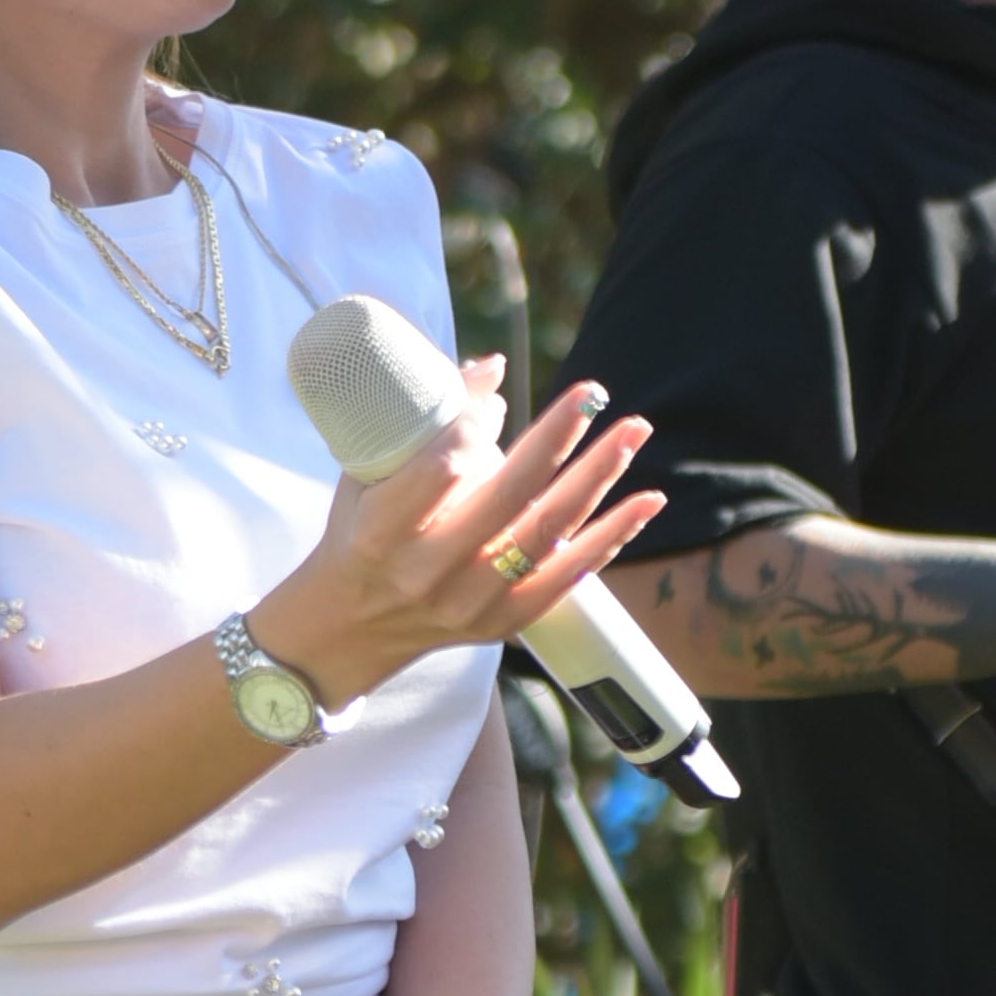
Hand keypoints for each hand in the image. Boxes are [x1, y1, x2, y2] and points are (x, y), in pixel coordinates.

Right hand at [252, 357, 663, 706]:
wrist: (349, 628)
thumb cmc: (358, 531)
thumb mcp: (367, 475)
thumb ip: (425, 423)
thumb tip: (495, 368)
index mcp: (380, 531)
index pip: (439, 470)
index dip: (476, 428)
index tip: (504, 394)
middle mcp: (424, 573)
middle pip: (506, 498)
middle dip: (556, 439)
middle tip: (592, 393)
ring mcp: (466, 605)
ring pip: (545, 536)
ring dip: (596, 478)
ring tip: (633, 431)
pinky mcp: (499, 625)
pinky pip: (565, 578)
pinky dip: (610, 537)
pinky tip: (646, 501)